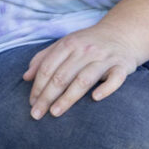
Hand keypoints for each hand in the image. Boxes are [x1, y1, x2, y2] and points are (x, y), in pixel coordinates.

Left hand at [22, 25, 141, 118]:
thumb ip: (44, 58)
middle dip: (47, 96)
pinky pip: (115, 79)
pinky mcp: (122, 66)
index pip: (48, 67)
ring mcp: (104, 58)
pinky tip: (95, 99)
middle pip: (62, 76)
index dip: (37, 86)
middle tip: (37, 114)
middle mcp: (85, 50)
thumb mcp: (64, 44)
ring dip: (68, 97)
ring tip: (55, 113)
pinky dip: (106, 88)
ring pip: (83, 79)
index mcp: (68, 44)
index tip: (31, 103)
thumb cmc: (87, 43)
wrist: (122, 34)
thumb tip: (26, 77)